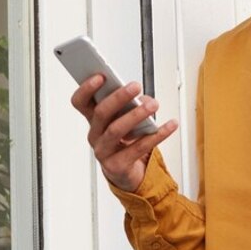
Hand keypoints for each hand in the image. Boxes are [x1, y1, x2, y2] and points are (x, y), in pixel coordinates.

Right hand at [71, 75, 178, 191]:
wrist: (126, 173)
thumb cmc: (124, 141)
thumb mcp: (124, 119)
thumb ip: (130, 106)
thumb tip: (143, 99)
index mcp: (93, 120)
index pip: (80, 102)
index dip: (86, 88)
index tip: (101, 76)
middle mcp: (95, 134)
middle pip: (101, 113)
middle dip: (118, 97)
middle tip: (135, 86)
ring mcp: (104, 151)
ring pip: (116, 130)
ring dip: (136, 115)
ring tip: (153, 105)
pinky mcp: (117, 166)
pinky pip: (138, 148)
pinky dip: (157, 135)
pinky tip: (169, 125)